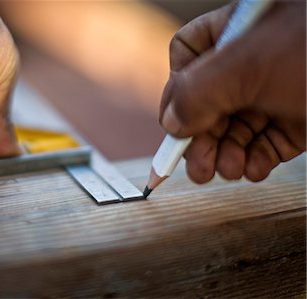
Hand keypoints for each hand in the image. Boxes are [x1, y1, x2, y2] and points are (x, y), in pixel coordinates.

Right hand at [159, 1, 305, 183]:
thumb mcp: (250, 66)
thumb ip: (196, 91)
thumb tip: (172, 122)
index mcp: (238, 32)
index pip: (188, 54)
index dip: (177, 89)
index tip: (177, 124)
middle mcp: (254, 59)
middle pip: (209, 99)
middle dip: (200, 136)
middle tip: (197, 168)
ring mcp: (278, 89)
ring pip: (235, 125)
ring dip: (225, 153)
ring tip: (226, 171)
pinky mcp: (300, 117)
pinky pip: (266, 141)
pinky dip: (255, 159)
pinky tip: (252, 169)